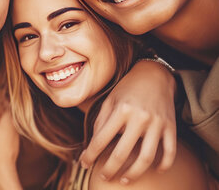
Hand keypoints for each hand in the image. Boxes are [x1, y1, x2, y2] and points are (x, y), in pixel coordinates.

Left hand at [81, 60, 176, 183]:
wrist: (155, 75)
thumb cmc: (127, 88)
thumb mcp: (109, 100)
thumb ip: (101, 121)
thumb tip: (92, 145)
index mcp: (120, 110)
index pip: (101, 139)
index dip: (90, 154)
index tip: (84, 164)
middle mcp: (139, 117)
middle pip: (122, 153)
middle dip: (109, 169)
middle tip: (103, 177)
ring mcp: (157, 123)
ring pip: (146, 158)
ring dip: (134, 173)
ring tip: (124, 180)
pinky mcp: (171, 127)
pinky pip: (169, 152)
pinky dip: (163, 165)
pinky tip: (154, 170)